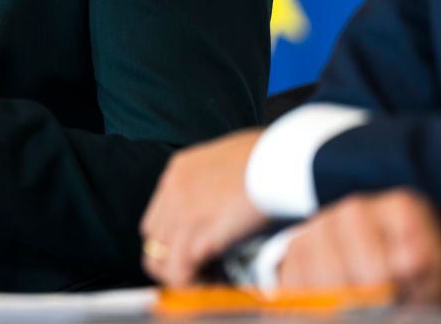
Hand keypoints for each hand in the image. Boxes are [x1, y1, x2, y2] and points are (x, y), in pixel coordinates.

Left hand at [141, 128, 266, 285]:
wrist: (286, 162)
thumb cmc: (274, 157)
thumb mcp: (233, 157)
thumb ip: (219, 179)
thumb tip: (229, 200)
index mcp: (180, 169)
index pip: (160, 210)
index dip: (176, 233)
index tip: (199, 245)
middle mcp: (174, 189)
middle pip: (154, 236)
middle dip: (174, 254)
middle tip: (204, 265)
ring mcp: (182, 213)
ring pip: (159, 258)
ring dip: (183, 272)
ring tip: (211, 277)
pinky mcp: (197, 235)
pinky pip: (179, 272)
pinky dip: (193, 283)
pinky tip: (216, 281)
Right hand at [278, 189, 440, 306]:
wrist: (359, 245)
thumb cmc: (419, 265)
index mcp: (405, 207)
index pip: (415, 263)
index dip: (425, 295)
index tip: (429, 299)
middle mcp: (357, 210)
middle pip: (373, 281)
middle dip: (390, 307)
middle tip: (399, 307)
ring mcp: (319, 229)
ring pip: (337, 293)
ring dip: (355, 310)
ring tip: (371, 309)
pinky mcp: (292, 253)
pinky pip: (306, 298)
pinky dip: (325, 310)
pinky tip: (343, 309)